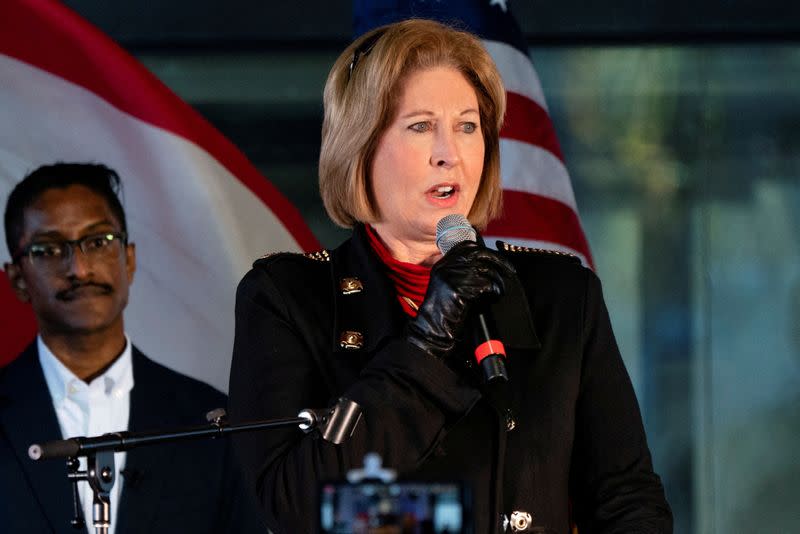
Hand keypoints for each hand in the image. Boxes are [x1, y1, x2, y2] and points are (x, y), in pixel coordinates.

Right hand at [406, 241, 514, 358]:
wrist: (434, 327)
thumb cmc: (445, 310)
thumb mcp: (448, 283)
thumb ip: (462, 271)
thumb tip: (488, 263)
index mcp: (444, 264)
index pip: (468, 246)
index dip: (487, 252)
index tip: (498, 260)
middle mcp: (447, 267)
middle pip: (479, 254)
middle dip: (500, 262)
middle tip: (510, 271)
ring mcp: (453, 277)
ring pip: (486, 270)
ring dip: (499, 281)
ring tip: (500, 290)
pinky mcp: (460, 289)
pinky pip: (486, 284)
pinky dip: (495, 290)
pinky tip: (495, 296)